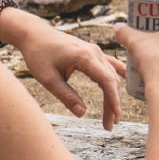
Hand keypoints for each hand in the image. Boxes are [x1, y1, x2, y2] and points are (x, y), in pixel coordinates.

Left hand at [9, 12, 126, 130]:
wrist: (35, 34)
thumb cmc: (38, 54)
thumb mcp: (48, 79)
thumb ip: (66, 96)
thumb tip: (82, 114)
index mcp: (85, 57)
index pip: (106, 81)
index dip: (113, 100)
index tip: (114, 117)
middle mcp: (94, 52)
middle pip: (111, 81)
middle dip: (112, 104)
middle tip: (109, 125)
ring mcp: (95, 51)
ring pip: (111, 75)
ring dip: (113, 94)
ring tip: (111, 114)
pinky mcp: (93, 52)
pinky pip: (110, 65)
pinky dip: (116, 77)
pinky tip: (124, 84)